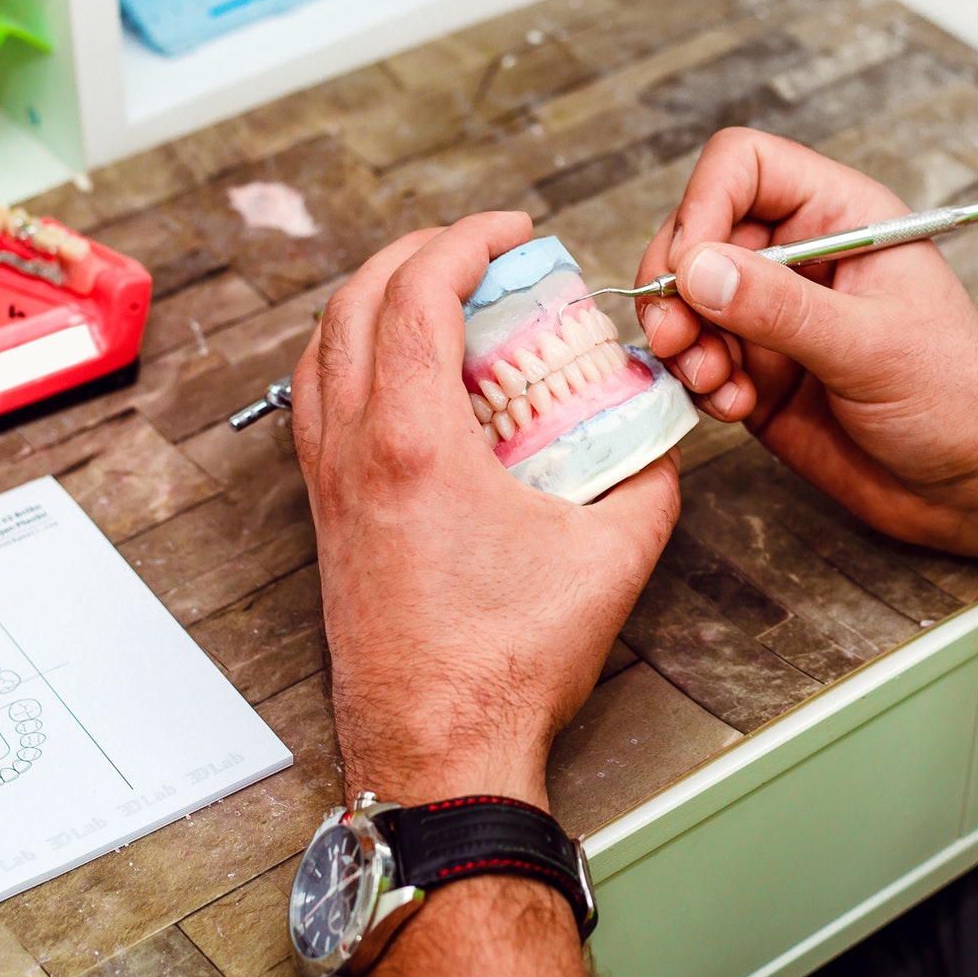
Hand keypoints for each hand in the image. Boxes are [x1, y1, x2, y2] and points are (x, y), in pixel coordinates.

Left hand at [291, 213, 680, 807]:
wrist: (439, 746)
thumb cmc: (510, 661)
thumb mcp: (615, 552)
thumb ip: (649, 475)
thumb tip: (657, 433)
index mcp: (412, 441)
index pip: (418, 291)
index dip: (466, 239)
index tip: (514, 230)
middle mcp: (352, 450)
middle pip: (354, 300)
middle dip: (416, 253)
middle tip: (480, 252)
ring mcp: (329, 484)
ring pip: (323, 349)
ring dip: (376, 300)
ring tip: (441, 298)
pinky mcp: (326, 517)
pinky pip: (320, 403)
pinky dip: (357, 358)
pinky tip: (410, 380)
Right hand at [637, 129, 977, 555]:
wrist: (976, 485)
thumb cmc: (959, 398)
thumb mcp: (872, 345)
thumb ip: (781, 308)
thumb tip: (697, 269)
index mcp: (841, 217)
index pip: (745, 168)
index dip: (705, 205)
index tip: (691, 268)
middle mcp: (801, 258)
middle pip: (698, 233)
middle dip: (676, 287)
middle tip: (678, 337)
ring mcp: (776, 317)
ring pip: (688, 301)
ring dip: (683, 341)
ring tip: (713, 381)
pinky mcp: (760, 373)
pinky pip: (698, 360)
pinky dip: (699, 383)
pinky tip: (733, 409)